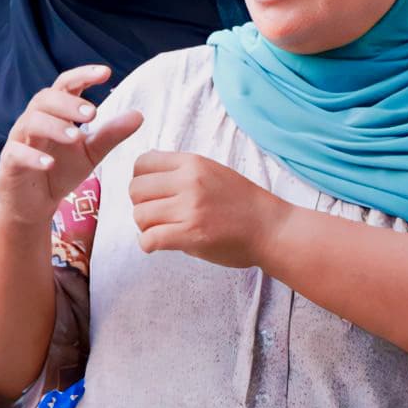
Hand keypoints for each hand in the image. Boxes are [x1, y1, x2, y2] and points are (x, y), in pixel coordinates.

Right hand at [0, 65, 140, 226]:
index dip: (83, 75)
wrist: (34, 204)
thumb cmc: (60, 171)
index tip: (105, 72)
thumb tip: (139, 115)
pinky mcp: (9, 164)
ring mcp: (19, 141)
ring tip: (76, 136)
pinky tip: (50, 164)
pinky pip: (16, 153)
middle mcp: (33, 121)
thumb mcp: (91, 153)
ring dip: (54, 126)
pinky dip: (32, 156)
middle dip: (68, 103)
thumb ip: (111, 134)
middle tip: (92, 113)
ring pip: (30, 122)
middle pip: (45, 98)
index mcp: (54, 113)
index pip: (65, 85)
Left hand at [126, 150, 293, 268]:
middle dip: (141, 205)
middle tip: (157, 217)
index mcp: (192, 163)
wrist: (271, 228)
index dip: (141, 181)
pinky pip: (149, 238)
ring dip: (146, 227)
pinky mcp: (192, 234)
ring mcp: (190, 207)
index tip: (153, 195)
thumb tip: (145, 177)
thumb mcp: (212, 172)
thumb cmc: (242, 204)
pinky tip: (158, 245)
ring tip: (163, 230)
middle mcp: (189, 181)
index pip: (142, 163)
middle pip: (135, 190)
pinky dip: (148, 244)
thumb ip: (181, 173)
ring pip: (140, 215)